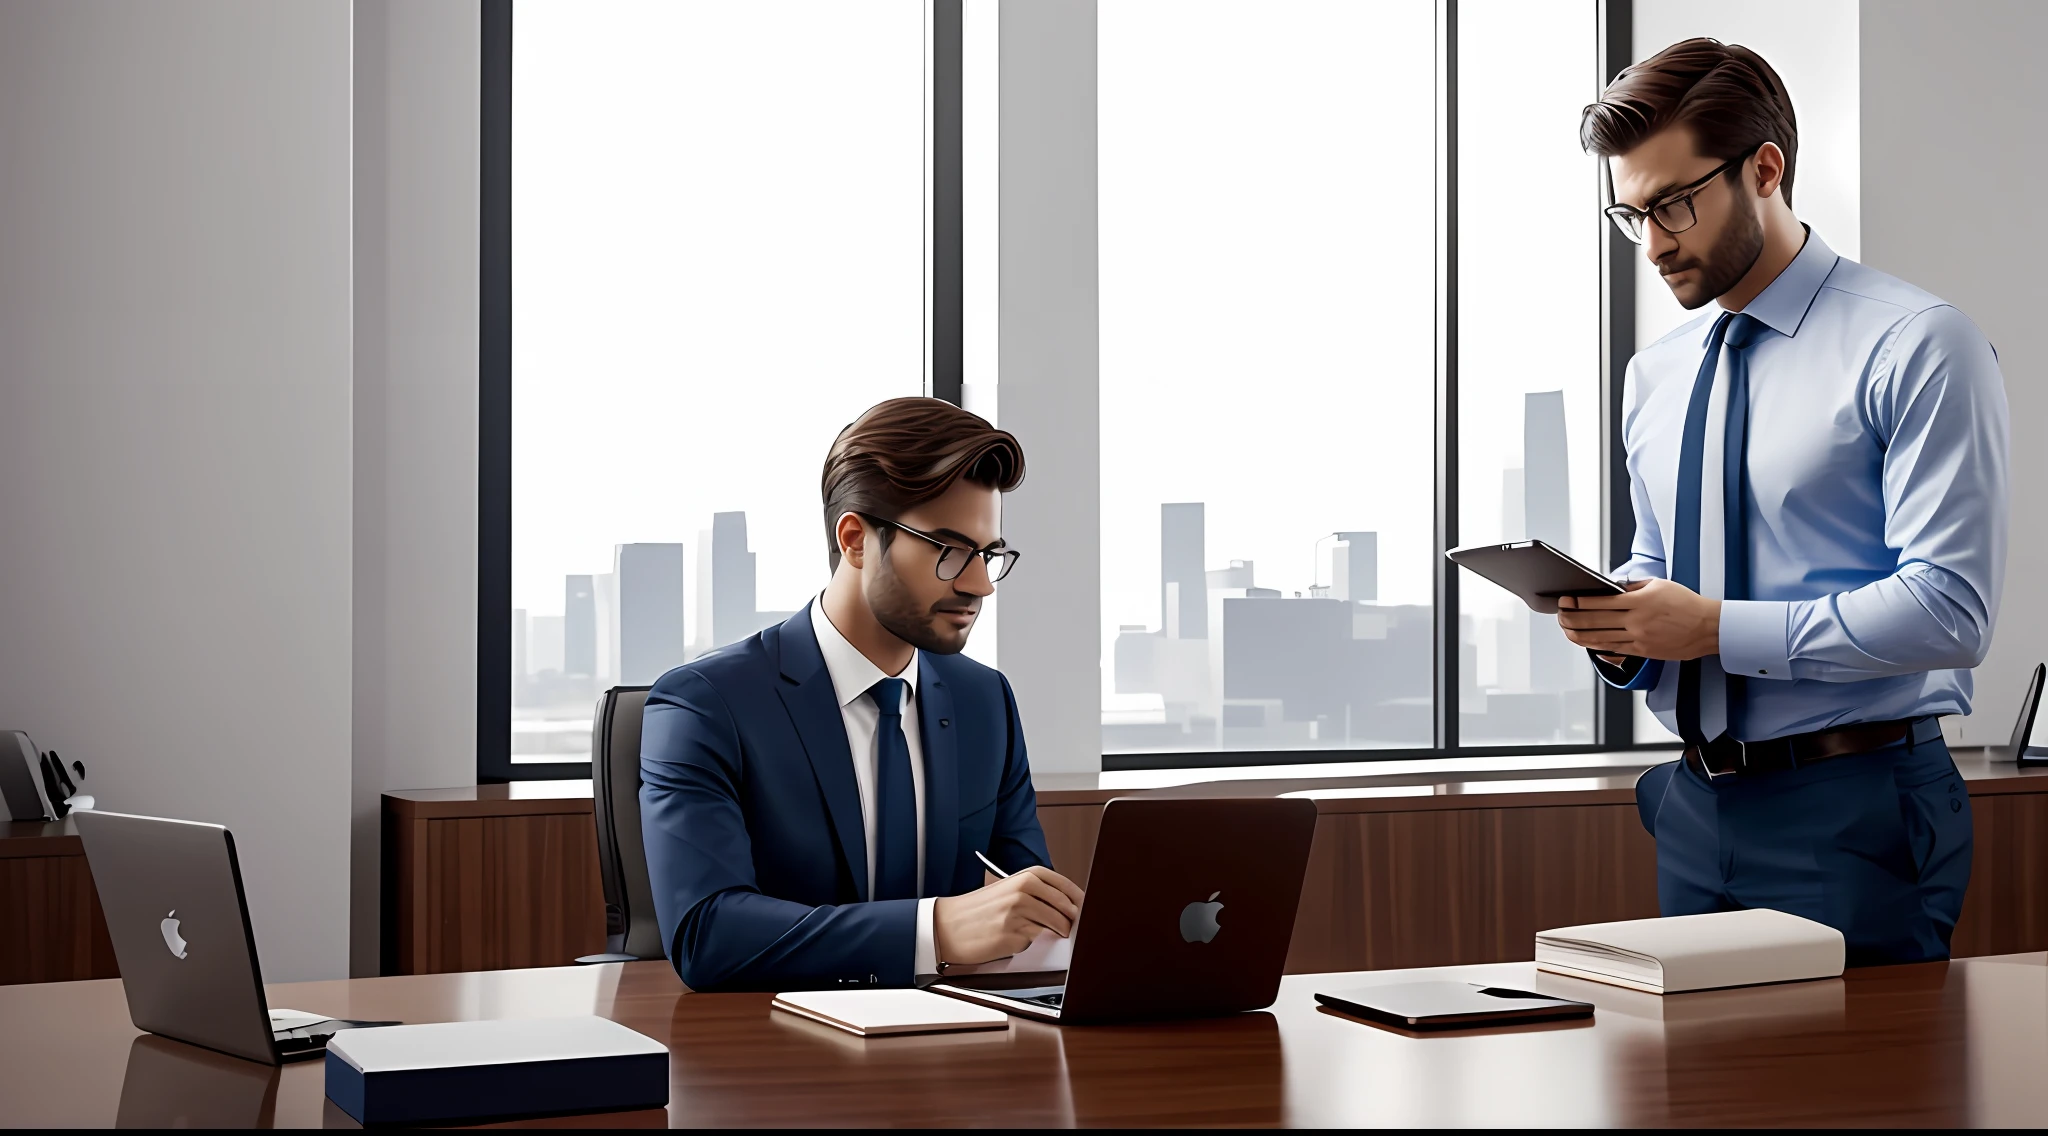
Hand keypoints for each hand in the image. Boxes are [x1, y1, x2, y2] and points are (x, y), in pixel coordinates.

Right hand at [933, 865, 1084, 966]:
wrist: (947, 926)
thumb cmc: (977, 909)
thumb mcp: (1008, 890)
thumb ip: (1036, 893)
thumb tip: (1068, 905)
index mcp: (1026, 876)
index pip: (1066, 887)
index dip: (1079, 900)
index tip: (1084, 909)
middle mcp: (1025, 891)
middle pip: (1067, 907)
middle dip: (1073, 920)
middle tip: (1071, 926)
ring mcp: (1020, 913)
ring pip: (1056, 926)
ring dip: (1056, 933)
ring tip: (1043, 932)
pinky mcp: (1014, 935)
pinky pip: (1035, 940)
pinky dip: (1031, 942)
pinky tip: (1016, 938)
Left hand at [1557, 578, 1720, 661]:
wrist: (1708, 628)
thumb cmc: (1686, 603)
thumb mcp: (1659, 585)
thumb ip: (1633, 586)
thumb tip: (1612, 587)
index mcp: (1639, 601)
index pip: (1601, 602)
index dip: (1579, 602)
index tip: (1567, 599)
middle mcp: (1636, 621)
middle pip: (1595, 621)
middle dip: (1572, 618)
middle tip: (1560, 614)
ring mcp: (1639, 639)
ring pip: (1600, 638)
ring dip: (1578, 635)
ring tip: (1566, 630)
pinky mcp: (1643, 652)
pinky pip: (1614, 649)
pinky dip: (1596, 645)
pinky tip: (1586, 642)